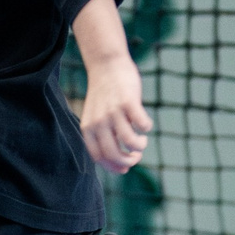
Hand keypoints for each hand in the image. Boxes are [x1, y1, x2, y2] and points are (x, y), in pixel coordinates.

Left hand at [77, 53, 150, 174]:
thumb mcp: (96, 117)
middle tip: (137, 157)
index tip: (125, 168)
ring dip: (140, 147)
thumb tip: (120, 164)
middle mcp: (99, 121)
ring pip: (130, 141)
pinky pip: (142, 124)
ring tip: (142, 141)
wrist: (106, 65)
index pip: (99, 157)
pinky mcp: (128, 101)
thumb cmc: (104, 95)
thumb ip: (103, 136)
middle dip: (129, 161)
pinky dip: (146, 128)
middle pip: (114, 153)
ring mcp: (113, 111)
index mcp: (88, 128)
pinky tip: (145, 125)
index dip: (114, 167)